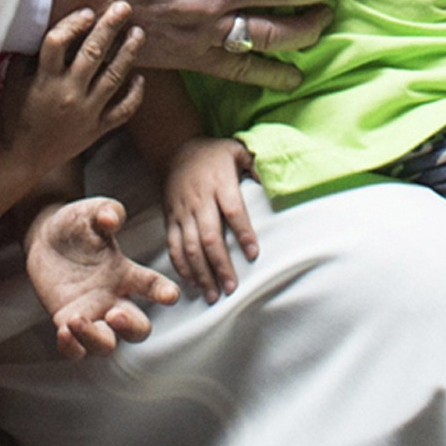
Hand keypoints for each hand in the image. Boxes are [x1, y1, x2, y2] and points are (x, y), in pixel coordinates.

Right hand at [0, 4, 146, 176]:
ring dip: (129, 52)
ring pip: (114, 76)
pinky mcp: (97, 129)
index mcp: (44, 79)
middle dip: (110, 27)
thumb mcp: (14, 80)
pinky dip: (135, 93)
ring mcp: (86, 112)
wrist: (20, 156)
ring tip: (138, 32)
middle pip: (93, 53)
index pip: (58, 42)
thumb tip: (53, 24)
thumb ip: (30, 54)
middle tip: (124, 7)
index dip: (73, 23)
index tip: (88, 12)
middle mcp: (68, 93)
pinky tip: (140, 77)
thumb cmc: (14, 112)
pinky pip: (123, 109)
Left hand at [26, 197, 179, 358]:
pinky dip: (71, 348)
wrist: (45, 236)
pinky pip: (75, 349)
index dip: (163, 292)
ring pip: (106, 344)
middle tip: (116, 313)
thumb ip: (106, 211)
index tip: (170, 295)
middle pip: (137, 328)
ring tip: (77, 319)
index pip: (152, 286)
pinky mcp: (66, 321)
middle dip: (131, 327)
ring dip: (96, 339)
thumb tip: (111, 217)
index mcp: (125, 273)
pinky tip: (63, 331)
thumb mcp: (92, 211)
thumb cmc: (76, 223)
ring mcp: (91, 313)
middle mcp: (113, 298)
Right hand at [163, 137, 259, 302]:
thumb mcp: (238, 150)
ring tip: (213, 294)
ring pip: (189, 247)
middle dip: (220, 265)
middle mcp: (199, 200)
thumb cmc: (214, 154)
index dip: (243, 233)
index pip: (233, 211)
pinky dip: (181, 266)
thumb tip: (276, 183)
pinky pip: (173, 246)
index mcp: (219, 183)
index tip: (253, 254)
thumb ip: (256, 165)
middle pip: (209, 236)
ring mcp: (182, 212)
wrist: (175, 151)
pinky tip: (192, 281)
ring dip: (201, 272)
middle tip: (232, 287)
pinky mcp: (170, 219)